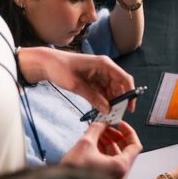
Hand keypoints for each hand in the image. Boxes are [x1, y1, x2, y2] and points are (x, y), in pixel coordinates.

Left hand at [19, 48, 135, 112]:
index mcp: (104, 64)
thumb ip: (93, 98)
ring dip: (111, 102)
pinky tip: (101, 110)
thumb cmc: (61, 68)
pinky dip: (103, 101)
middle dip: (120, 100)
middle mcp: (105, 68)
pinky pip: (103, 92)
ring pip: (112, 90)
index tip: (130, 107)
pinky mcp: (93, 80)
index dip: (130, 92)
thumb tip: (107, 109)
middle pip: (119, 86)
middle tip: (117, 114)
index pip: (124, 78)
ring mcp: (99, 74)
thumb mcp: (76, 85)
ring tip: (109, 115)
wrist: (47, 64)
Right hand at [62, 121, 141, 178]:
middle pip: (126, 151)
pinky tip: (96, 142)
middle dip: (116, 136)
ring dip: (109, 142)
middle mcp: (120, 175)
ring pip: (117, 157)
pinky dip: (105, 152)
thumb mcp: (86, 143)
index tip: (120, 124)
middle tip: (107, 126)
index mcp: (120, 167)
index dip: (128, 132)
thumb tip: (102, 122)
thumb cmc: (73, 170)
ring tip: (99, 133)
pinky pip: (110, 163)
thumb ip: (97, 129)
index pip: (135, 146)